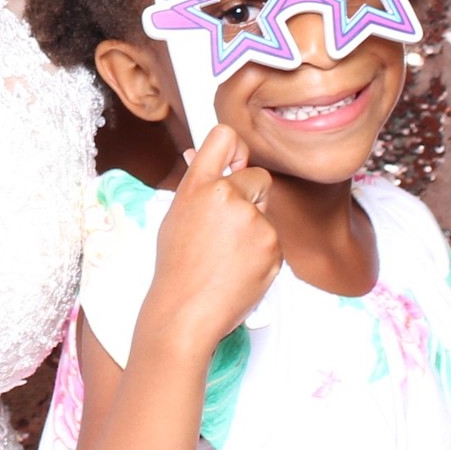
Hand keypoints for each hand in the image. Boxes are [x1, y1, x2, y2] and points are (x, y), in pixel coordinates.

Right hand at [138, 125, 280, 351]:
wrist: (186, 312)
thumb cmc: (178, 268)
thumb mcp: (178, 216)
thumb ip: (198, 186)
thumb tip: (201, 156)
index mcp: (198, 185)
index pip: (225, 137)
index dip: (234, 149)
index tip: (234, 161)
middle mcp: (226, 196)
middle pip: (258, 176)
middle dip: (250, 195)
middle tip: (226, 227)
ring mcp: (253, 221)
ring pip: (266, 211)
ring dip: (254, 228)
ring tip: (227, 255)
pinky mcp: (272, 245)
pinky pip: (273, 239)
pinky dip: (261, 252)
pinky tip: (238, 268)